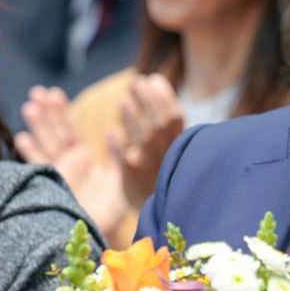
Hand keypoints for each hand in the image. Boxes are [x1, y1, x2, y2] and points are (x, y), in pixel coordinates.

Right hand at [17, 85, 138, 241]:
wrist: (99, 235)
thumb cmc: (113, 210)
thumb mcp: (119, 179)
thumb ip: (117, 157)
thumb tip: (114, 131)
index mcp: (82, 159)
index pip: (69, 130)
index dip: (60, 112)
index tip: (53, 93)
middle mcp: (67, 165)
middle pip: (53, 133)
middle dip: (46, 113)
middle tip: (37, 91)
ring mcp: (56, 175)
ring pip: (44, 145)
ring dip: (37, 127)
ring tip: (30, 106)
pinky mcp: (51, 186)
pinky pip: (39, 166)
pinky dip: (31, 153)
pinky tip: (22, 138)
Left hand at [111, 73, 182, 207]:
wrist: (159, 211)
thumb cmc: (161, 170)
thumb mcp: (170, 145)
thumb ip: (163, 117)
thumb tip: (152, 82)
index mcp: (177, 144)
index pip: (176, 117)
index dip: (165, 97)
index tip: (153, 79)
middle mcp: (165, 154)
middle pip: (160, 124)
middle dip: (150, 101)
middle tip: (138, 82)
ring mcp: (149, 166)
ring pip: (144, 140)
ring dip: (134, 119)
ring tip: (124, 100)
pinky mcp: (131, 179)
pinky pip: (125, 162)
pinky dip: (119, 148)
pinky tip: (111, 133)